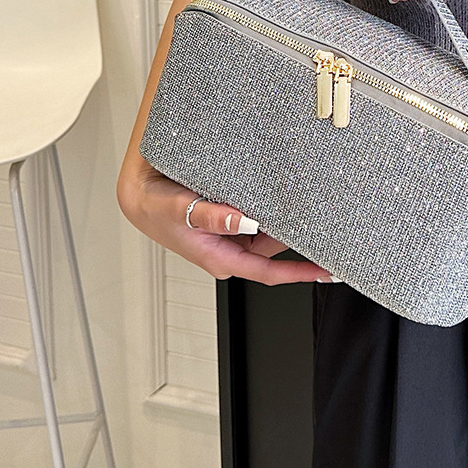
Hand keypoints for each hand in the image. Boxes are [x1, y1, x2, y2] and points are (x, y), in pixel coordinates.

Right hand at [117, 159, 335, 283]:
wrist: (141, 194)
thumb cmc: (157, 208)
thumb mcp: (181, 210)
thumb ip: (213, 217)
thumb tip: (244, 221)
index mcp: (221, 258)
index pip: (269, 272)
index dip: (300, 272)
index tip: (326, 270)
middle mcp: (230, 251)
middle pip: (274, 249)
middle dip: (297, 237)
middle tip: (321, 219)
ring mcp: (231, 237)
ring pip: (267, 232)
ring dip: (282, 219)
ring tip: (299, 199)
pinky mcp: (230, 224)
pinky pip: (257, 220)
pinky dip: (268, 209)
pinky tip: (277, 195)